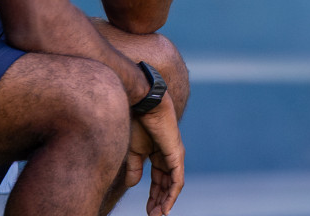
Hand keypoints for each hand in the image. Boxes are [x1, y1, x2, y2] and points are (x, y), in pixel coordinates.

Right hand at [128, 94, 183, 215]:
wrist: (144, 105)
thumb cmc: (138, 123)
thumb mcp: (134, 151)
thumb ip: (134, 168)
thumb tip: (132, 185)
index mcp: (159, 154)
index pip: (158, 181)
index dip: (153, 197)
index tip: (148, 211)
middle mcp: (169, 157)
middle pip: (166, 185)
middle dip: (159, 202)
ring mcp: (175, 156)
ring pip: (173, 186)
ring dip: (166, 202)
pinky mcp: (177, 155)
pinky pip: (177, 181)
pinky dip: (172, 195)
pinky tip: (166, 207)